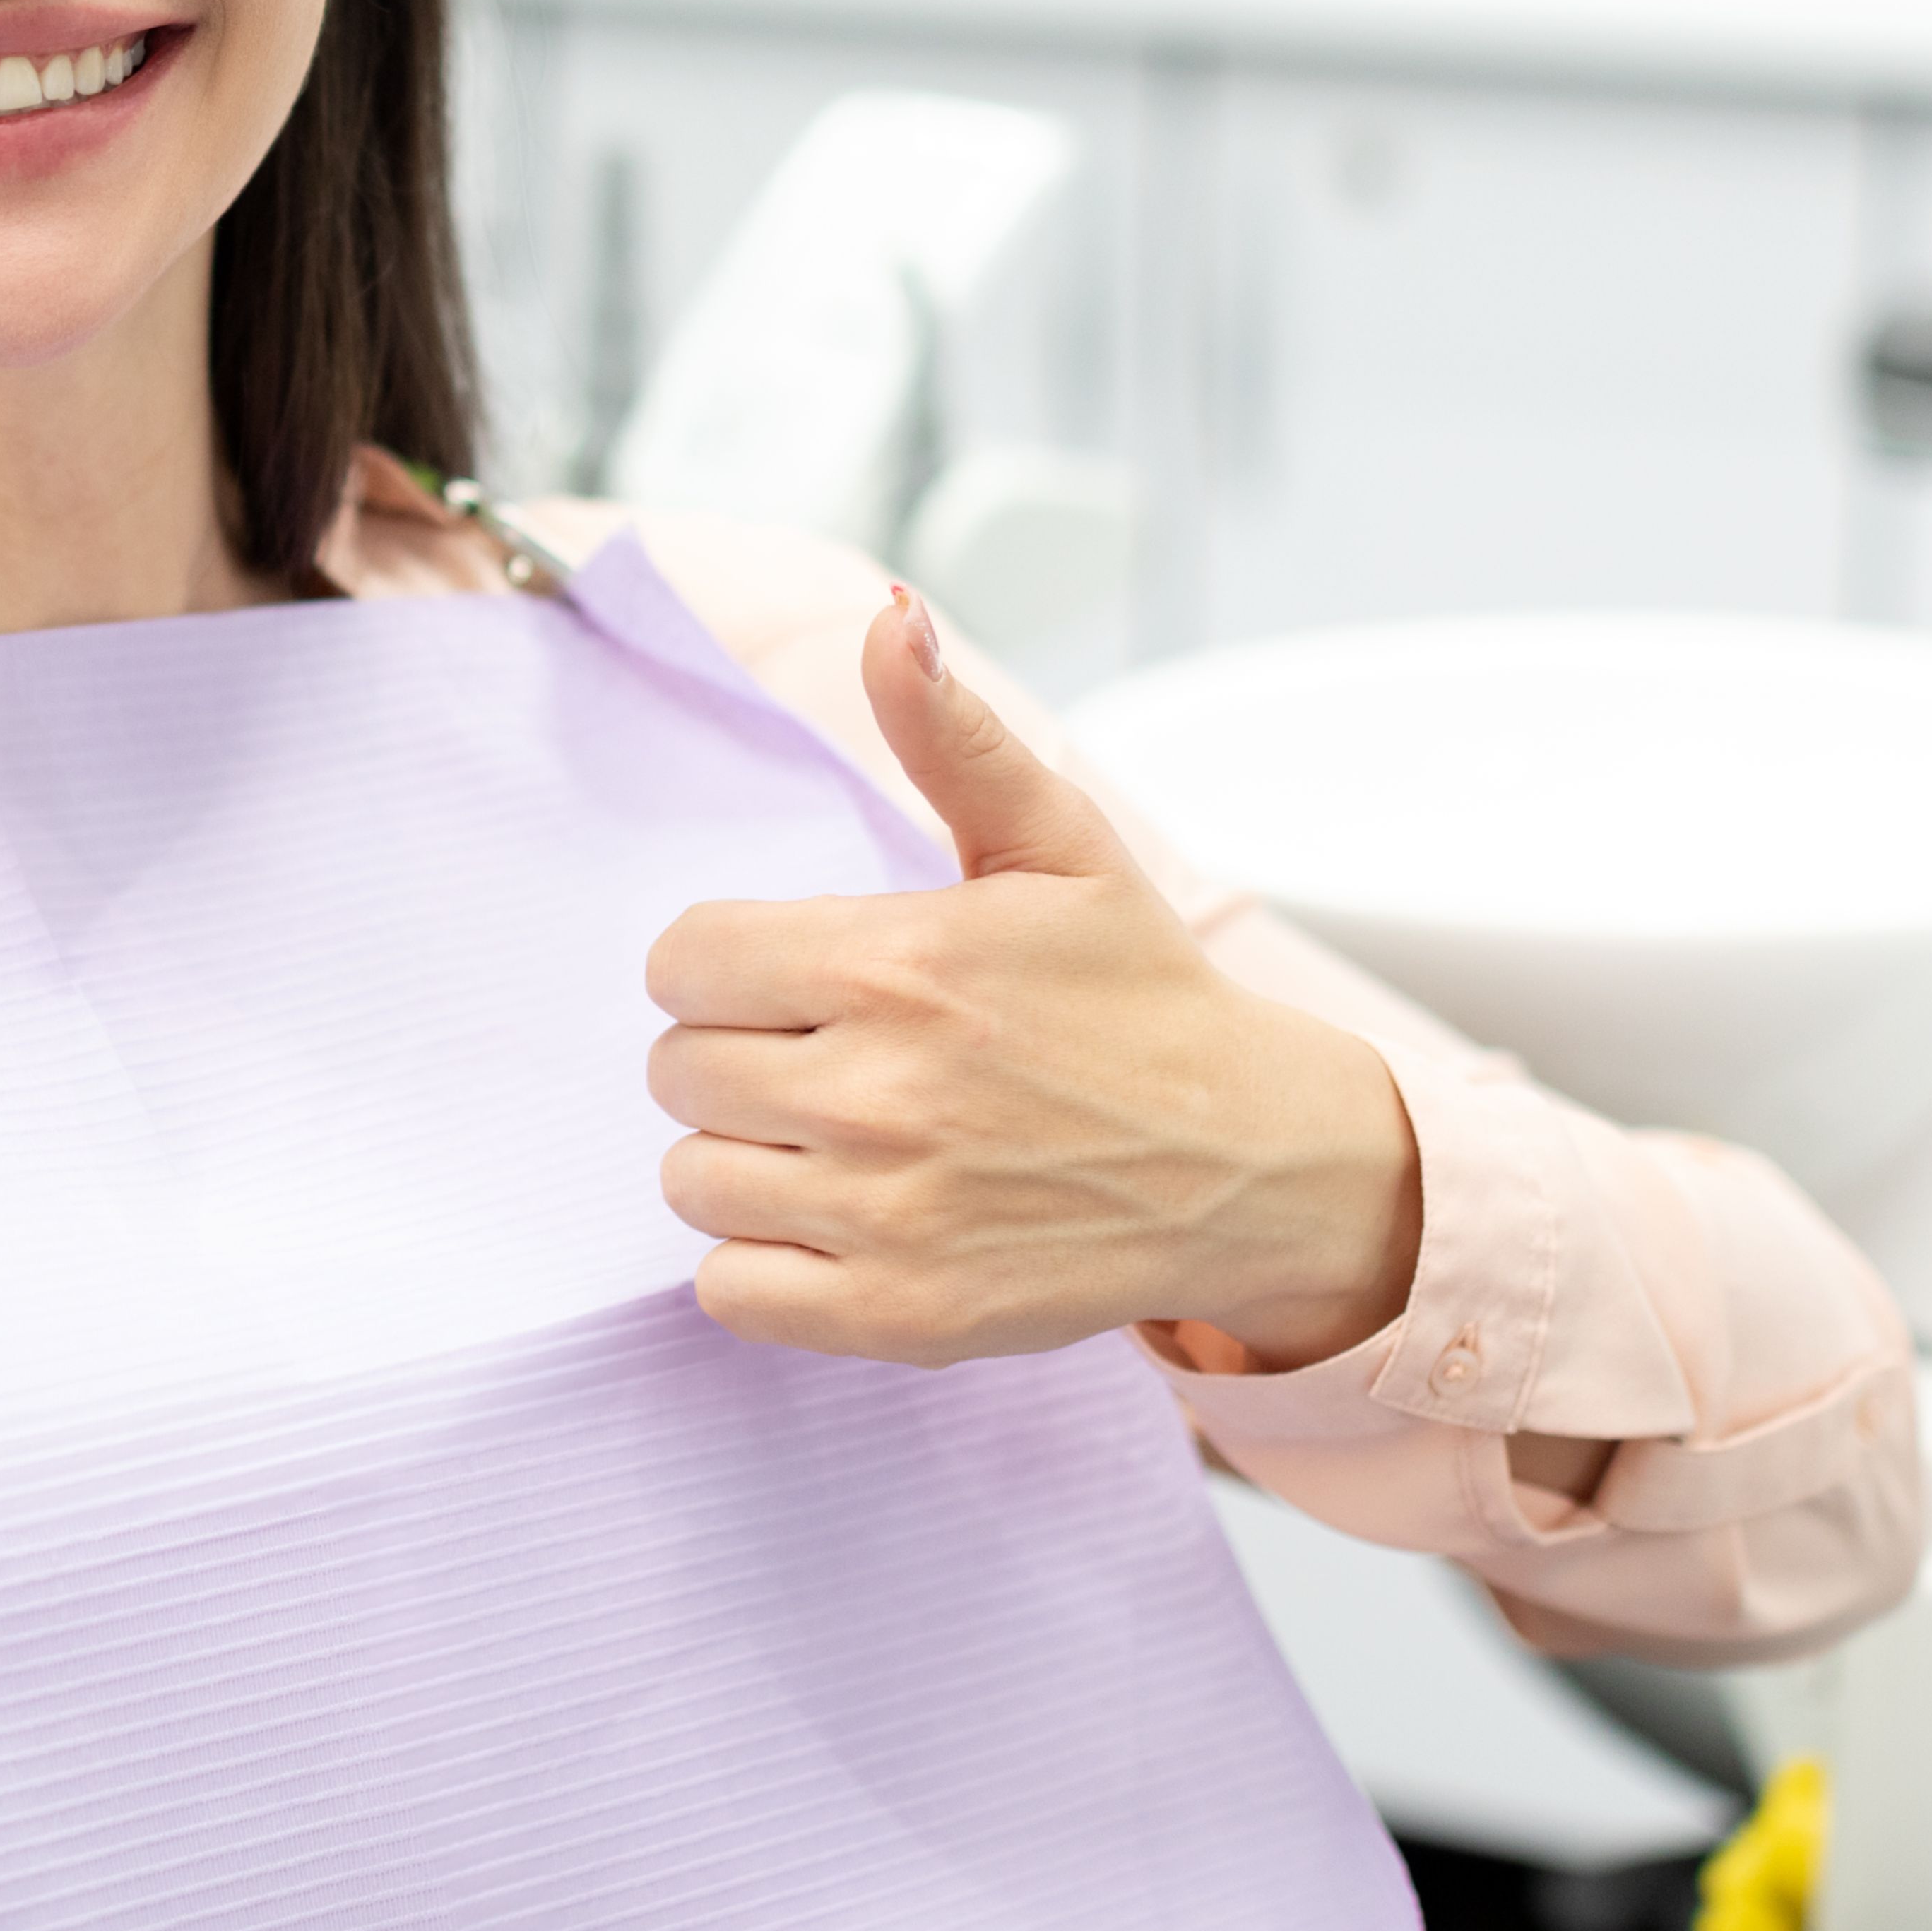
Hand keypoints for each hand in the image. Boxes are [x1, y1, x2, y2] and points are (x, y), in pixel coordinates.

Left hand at [646, 586, 1422, 1373]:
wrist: (1254, 1162)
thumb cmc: (1140, 995)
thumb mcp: (1057, 845)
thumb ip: (952, 733)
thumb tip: (891, 615)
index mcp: (896, 964)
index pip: (683, 961)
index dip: (725, 965)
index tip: (791, 978)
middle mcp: (879, 1092)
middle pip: (677, 1069)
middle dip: (735, 1053)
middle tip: (827, 1058)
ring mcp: (888, 1213)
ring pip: (692, 1178)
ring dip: (742, 1157)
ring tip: (834, 1138)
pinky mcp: (902, 1315)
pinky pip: (730, 1291)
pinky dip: (760, 1263)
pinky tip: (835, 1220)